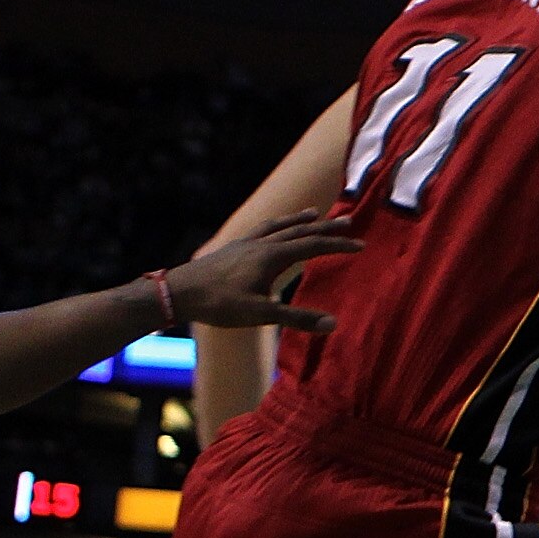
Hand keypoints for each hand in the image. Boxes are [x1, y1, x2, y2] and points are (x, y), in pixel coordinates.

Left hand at [163, 211, 359, 330]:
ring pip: (278, 226)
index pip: (313, 245)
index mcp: (271, 256)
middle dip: (325, 227)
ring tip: (312, 213)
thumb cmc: (220, 304)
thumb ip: (298, 318)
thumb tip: (334, 324)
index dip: (338, 245)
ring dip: (299, 220)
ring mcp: (245, 243)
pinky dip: (275, 226)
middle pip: (299, 230)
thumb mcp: (261, 314)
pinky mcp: (233, 248)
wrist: (178, 292)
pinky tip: (272, 232)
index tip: (360, 244)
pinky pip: (261, 231)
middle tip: (347, 221)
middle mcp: (261, 244)